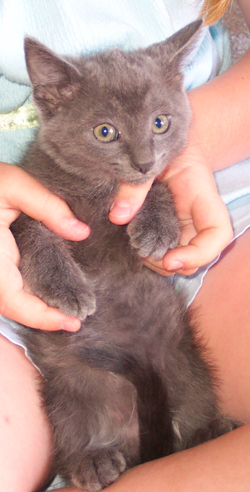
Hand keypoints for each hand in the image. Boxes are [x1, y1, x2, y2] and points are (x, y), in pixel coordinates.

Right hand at [0, 162, 89, 330]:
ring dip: (36, 308)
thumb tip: (81, 232)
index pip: (13, 301)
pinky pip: (9, 288)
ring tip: (68, 310)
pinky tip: (50, 292)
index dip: (41, 317)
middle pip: (14, 307)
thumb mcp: (11, 184)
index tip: (71, 323)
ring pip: (10, 300)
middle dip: (43, 318)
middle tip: (77, 318)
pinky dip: (29, 294)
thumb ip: (47, 204)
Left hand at [109, 141, 232, 276]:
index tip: (170, 260)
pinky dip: (152, 256)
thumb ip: (134, 185)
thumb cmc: (161, 142)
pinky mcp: (168, 226)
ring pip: (183, 257)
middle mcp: (197, 215)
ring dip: (161, 263)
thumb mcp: (149, 158)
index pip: (218, 233)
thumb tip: (118, 216)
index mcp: (201, 196)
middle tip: (143, 253)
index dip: (199, 254)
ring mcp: (183, 223)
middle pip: (199, 254)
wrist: (160, 134)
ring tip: (137, 250)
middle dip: (173, 264)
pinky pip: (166, 249)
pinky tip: (135, 246)